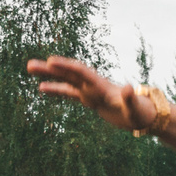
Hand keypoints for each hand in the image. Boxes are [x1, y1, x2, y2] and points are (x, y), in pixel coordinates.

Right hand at [29, 56, 143, 128]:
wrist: (146, 115)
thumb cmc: (141, 112)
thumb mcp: (135, 108)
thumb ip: (130, 99)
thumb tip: (129, 87)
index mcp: (102, 86)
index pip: (82, 73)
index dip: (67, 67)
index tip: (51, 61)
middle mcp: (94, 85)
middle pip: (69, 73)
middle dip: (50, 69)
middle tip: (30, 64)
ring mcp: (91, 91)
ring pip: (66, 80)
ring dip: (49, 75)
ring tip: (29, 69)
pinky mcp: (90, 98)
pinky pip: (70, 93)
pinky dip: (56, 90)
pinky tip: (41, 88)